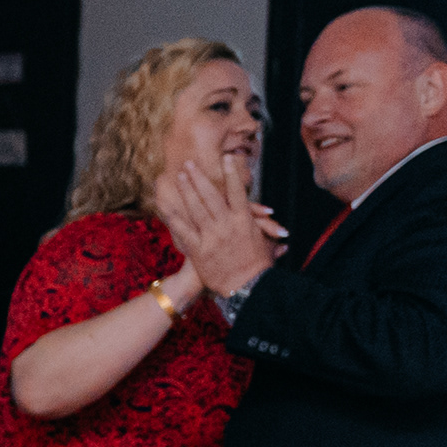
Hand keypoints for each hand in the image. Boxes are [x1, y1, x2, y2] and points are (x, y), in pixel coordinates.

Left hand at [155, 159, 278, 297]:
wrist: (247, 288)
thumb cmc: (258, 267)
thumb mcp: (266, 245)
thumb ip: (268, 236)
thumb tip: (281, 236)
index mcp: (245, 220)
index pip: (238, 191)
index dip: (231, 173)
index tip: (226, 158)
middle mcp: (227, 224)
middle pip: (211, 195)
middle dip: (199, 177)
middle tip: (189, 163)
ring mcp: (211, 235)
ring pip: (196, 207)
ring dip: (186, 190)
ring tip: (178, 176)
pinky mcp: (198, 248)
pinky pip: (183, 229)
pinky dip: (173, 216)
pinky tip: (165, 204)